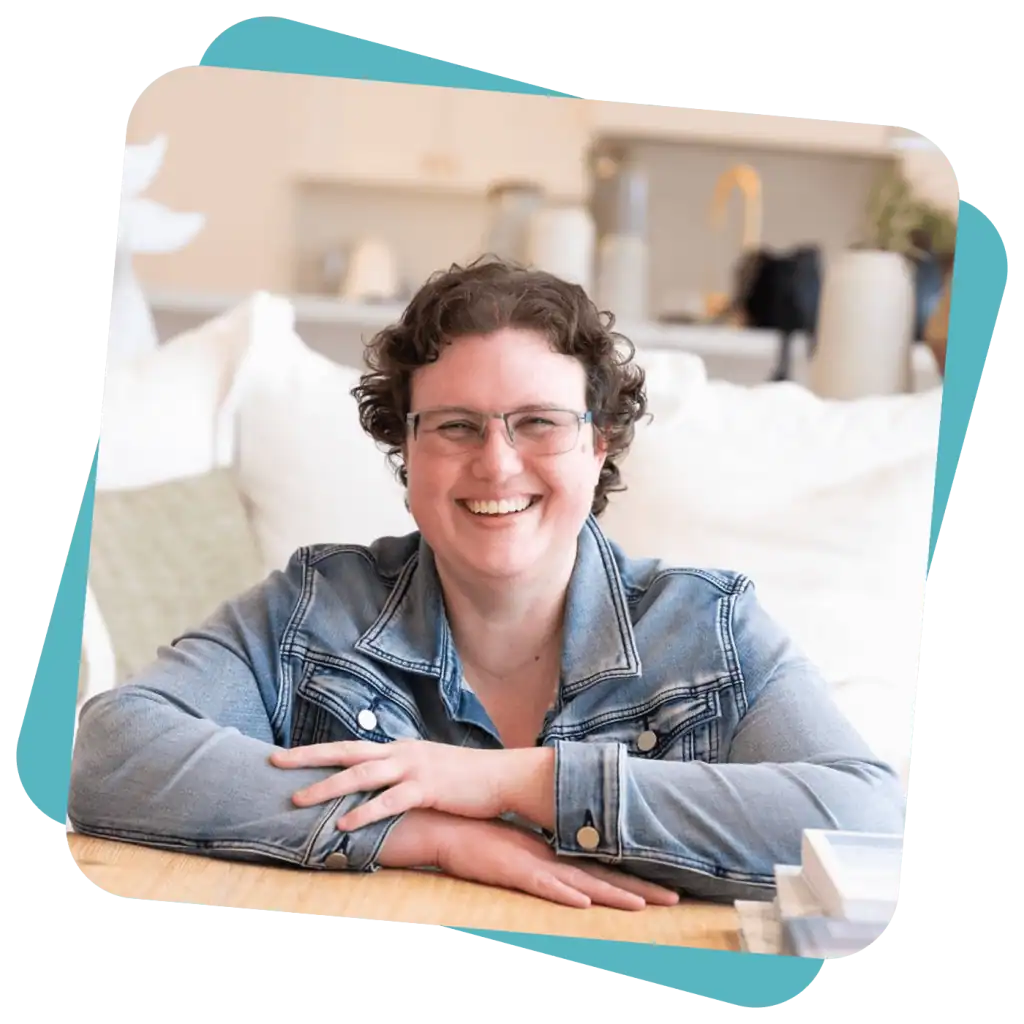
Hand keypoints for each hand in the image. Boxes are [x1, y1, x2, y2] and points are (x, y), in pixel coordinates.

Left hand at [271, 739, 528, 830]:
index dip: (317, 751)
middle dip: (308, 757)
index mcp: (399, 748)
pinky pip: (390, 801)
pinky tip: (344, 823)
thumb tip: (378, 786)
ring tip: (298, 798)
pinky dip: (365, 811)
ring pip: (361, 775)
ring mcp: (414, 768)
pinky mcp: (427, 788)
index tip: (286, 755)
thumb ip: (402, 775)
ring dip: (328, 786)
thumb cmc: (466, 779)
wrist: (503, 777)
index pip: (350, 747)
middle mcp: (401, 752)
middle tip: (275, 761)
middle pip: (346, 752)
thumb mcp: (428, 770)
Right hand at [432, 814, 680, 910]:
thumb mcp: (518, 853)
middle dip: (640, 889)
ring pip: (581, 880)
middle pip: (603, 876)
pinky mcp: (511, 868)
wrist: (446, 825)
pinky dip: (563, 892)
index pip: (602, 870)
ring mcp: (533, 862)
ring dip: (612, 893)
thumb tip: (569, 879)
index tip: (666, 890)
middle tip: (676, 899)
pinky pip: (541, 883)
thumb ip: (542, 864)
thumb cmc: (480, 841)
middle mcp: (552, 857)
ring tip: (643, 905)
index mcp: (555, 855)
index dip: (635, 881)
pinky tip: (583, 900)